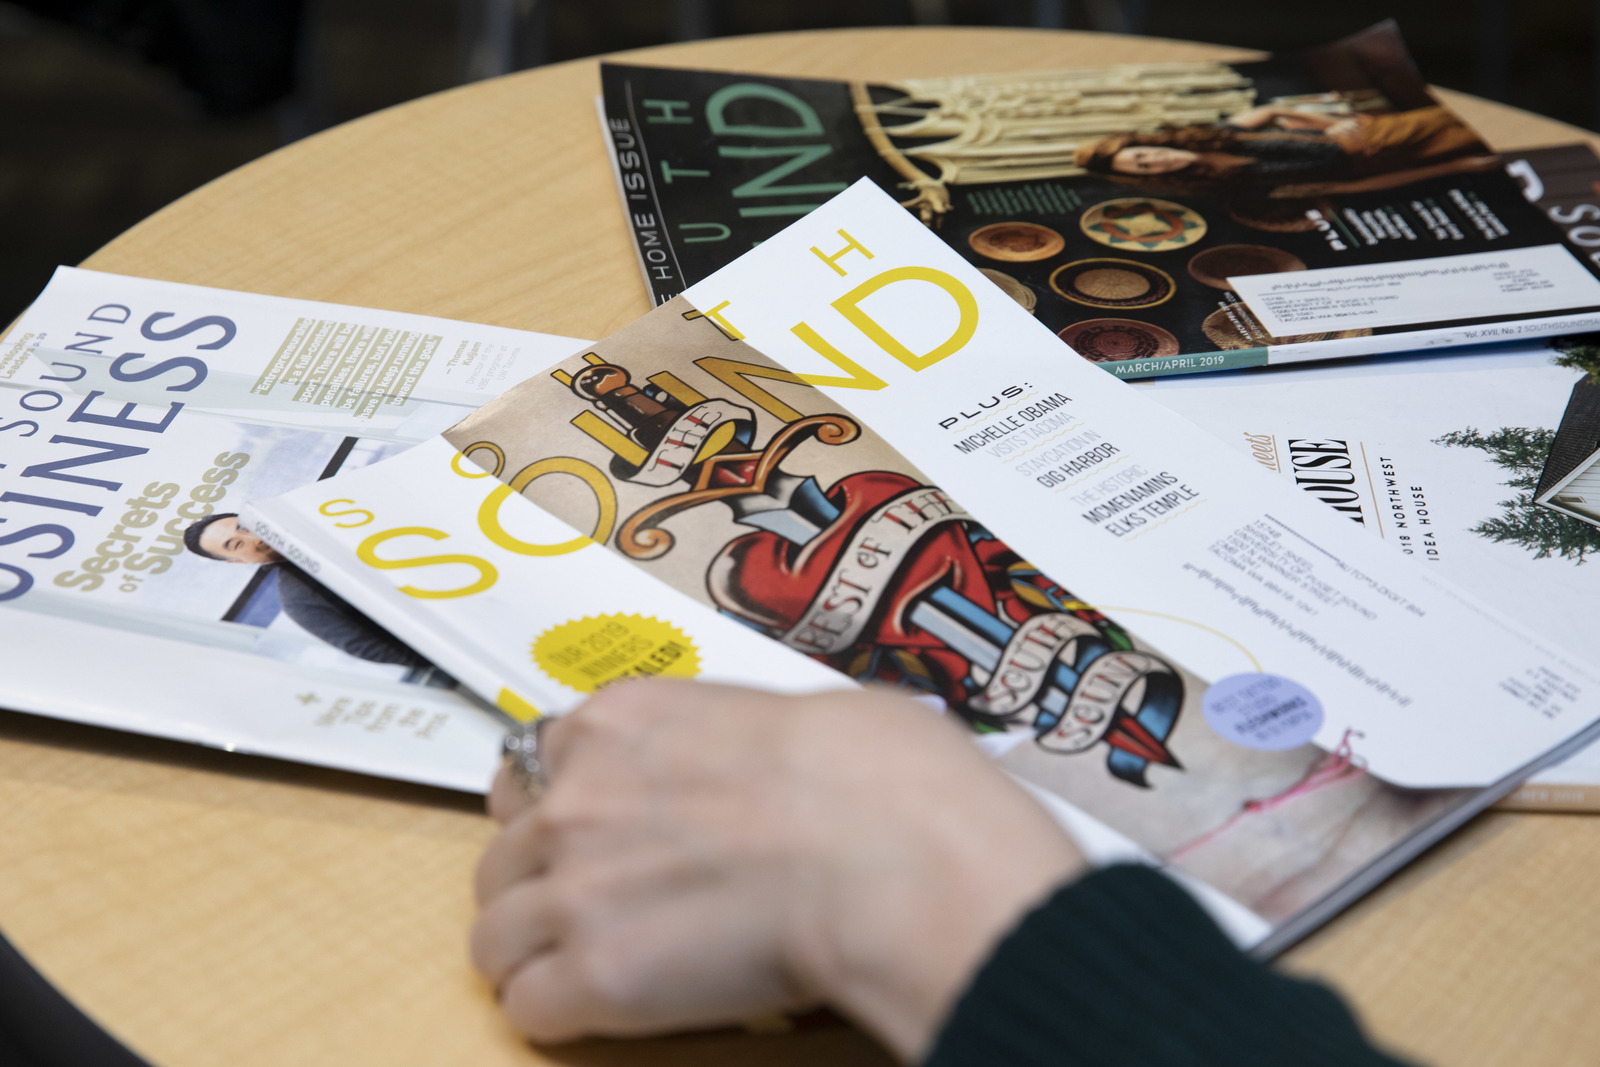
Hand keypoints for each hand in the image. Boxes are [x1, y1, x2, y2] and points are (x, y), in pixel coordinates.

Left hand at [472, 679, 1085, 1058]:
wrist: (889, 849)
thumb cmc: (871, 775)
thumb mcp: (779, 713)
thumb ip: (714, 739)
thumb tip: (739, 766)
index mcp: (618, 722)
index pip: (531, 765)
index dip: (556, 807)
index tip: (582, 834)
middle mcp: (575, 798)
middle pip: (502, 855)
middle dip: (539, 886)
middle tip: (591, 911)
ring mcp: (574, 887)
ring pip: (494, 937)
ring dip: (537, 956)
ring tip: (592, 971)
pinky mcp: (593, 975)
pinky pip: (529, 1006)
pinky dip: (560, 1013)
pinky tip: (608, 1010)